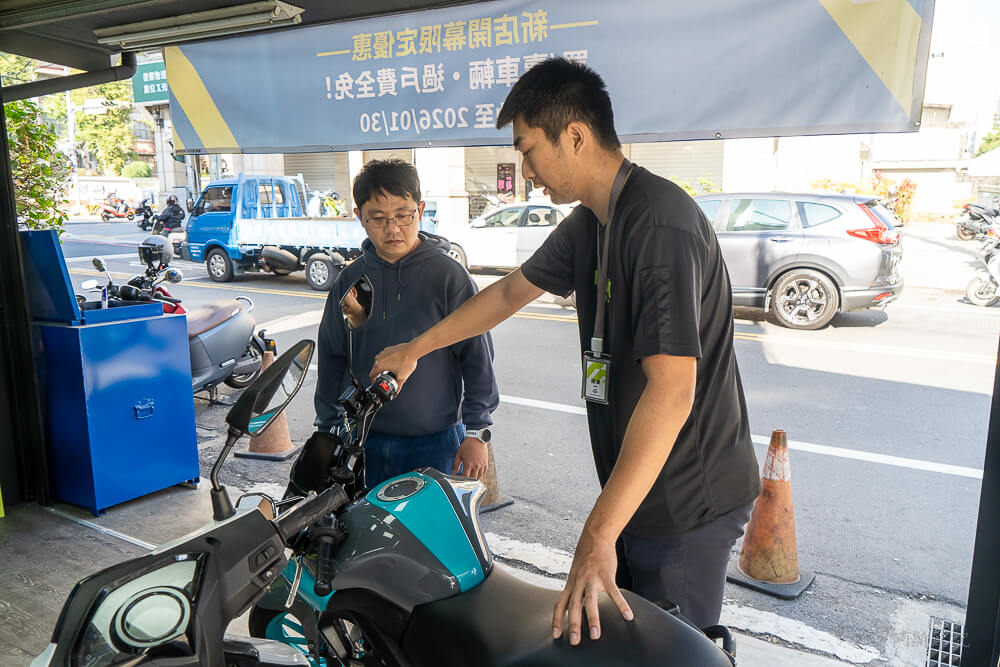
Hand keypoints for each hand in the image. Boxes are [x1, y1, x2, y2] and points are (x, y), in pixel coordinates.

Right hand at [371, 342, 418, 385]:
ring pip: (380, 362)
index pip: (371, 375)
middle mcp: (379, 358)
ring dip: (384, 367)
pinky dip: (387, 361)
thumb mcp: (402, 377)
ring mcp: (383, 353)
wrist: (412, 350)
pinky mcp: (387, 349)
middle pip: (375, 369)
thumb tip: (396, 391)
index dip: (373, 381)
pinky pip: (384, 357)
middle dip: (380, 374)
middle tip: (387, 378)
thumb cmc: (407, 361)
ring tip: (392, 370)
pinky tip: (395, 363)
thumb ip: (398, 386)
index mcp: (379, 365)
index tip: (377, 382)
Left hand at [453, 437, 488, 478]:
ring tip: (470, 476)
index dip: (462, 480)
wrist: (477, 438)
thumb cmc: (467, 445)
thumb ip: (456, 465)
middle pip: (472, 479)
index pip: (465, 477)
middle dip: (468, 480)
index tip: (459, 480)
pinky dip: (480, 475)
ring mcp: (482, 465)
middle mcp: (476, 466)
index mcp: (468, 464)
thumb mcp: (459, 454)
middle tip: (464, 479)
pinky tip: (476, 473)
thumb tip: (453, 472)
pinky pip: (483, 473)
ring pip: (479, 477)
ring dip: (474, 478)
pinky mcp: (486, 463)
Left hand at [552, 531, 632, 645]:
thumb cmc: (586, 556)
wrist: (595, 537)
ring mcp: (592, 579)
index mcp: (571, 583)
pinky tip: (628, 616)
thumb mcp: (575, 573)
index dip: (557, 619)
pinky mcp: (606, 575)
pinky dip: (621, 604)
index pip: (560, 604)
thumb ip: (575, 589)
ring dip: (593, 619)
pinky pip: (614, 592)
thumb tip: (574, 604)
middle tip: (574, 641)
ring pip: (590, 601)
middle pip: (574, 606)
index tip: (556, 634)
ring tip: (596, 635)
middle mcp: (579, 582)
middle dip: (573, 624)